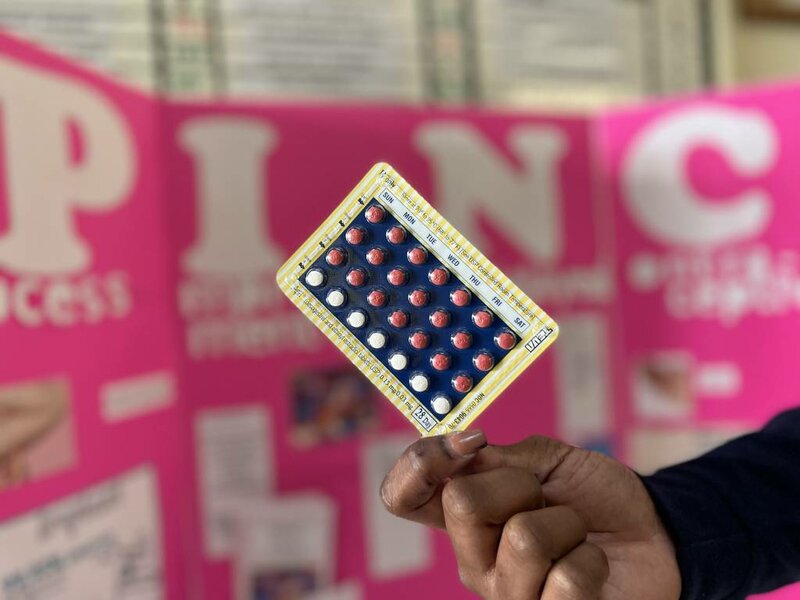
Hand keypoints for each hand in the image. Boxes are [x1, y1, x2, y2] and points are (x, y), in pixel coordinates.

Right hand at [380, 431, 680, 598]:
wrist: (653, 534)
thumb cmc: (595, 498)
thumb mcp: (547, 460)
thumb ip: (500, 457)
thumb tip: (463, 447)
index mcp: (463, 515)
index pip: (401, 496)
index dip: (417, 464)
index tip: (468, 444)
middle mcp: (473, 558)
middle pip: (462, 502)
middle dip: (522, 484)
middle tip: (547, 498)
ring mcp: (506, 595)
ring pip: (522, 538)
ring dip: (566, 523)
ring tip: (575, 535)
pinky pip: (564, 579)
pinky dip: (590, 559)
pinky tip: (591, 566)